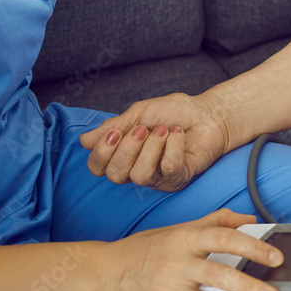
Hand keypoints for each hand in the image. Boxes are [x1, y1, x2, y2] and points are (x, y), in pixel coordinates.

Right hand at [79, 92, 230, 191]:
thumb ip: (113, 127)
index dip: (101, 153)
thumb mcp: (138, 114)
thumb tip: (83, 141)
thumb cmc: (174, 112)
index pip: (98, 167)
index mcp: (124, 154)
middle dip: (127, 149)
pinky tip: (178, 134)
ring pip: (140, 176)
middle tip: (144, 129)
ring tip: (165, 130)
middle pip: (115, 175)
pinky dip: (172, 147)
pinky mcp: (179, 178)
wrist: (207, 113)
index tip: (115, 132)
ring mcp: (158, 177)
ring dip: (151, 147)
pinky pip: (167, 169)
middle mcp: (137, 169)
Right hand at [99, 209, 282, 290]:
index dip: (251, 247)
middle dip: (248, 288)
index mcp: (184, 239)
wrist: (107, 273)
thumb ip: (215, 222)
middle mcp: (177, 264)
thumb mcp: (178, 229)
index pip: (223, 238)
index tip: (275, 257)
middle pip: (218, 276)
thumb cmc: (147, 249)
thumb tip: (249, 218)